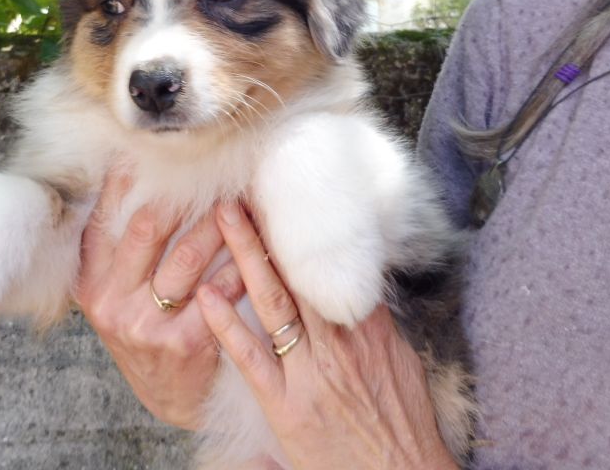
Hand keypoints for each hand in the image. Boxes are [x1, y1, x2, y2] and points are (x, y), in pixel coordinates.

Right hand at [74, 173, 244, 428]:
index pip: (105, 219)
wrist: (167, 396)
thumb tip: (127, 173)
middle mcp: (112, 303)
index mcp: (91, 284)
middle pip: (148, 228)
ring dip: (217, 220)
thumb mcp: (115, 292)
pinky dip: (239, 261)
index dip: (126, 181)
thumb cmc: (145, 328)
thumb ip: (118, 246)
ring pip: (188, 253)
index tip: (148, 151)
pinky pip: (219, 288)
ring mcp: (146, 324)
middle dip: (181, 194)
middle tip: (208, 166)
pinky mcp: (184, 342)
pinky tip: (254, 242)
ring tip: (235, 195)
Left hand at [197, 202, 458, 469]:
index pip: (330, 263)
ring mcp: (311, 372)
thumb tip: (354, 280)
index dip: (303, 225)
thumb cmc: (402, 424)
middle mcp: (340, 342)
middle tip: (242, 185)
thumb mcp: (400, 361)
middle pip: (298, 271)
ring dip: (245, 255)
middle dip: (268, 225)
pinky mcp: (287, 405)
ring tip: (221, 216)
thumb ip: (371, 318)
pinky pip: (252, 358)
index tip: (280, 191)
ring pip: (273, 301)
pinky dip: (228, 325)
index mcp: (369, 327)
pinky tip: (206, 294)